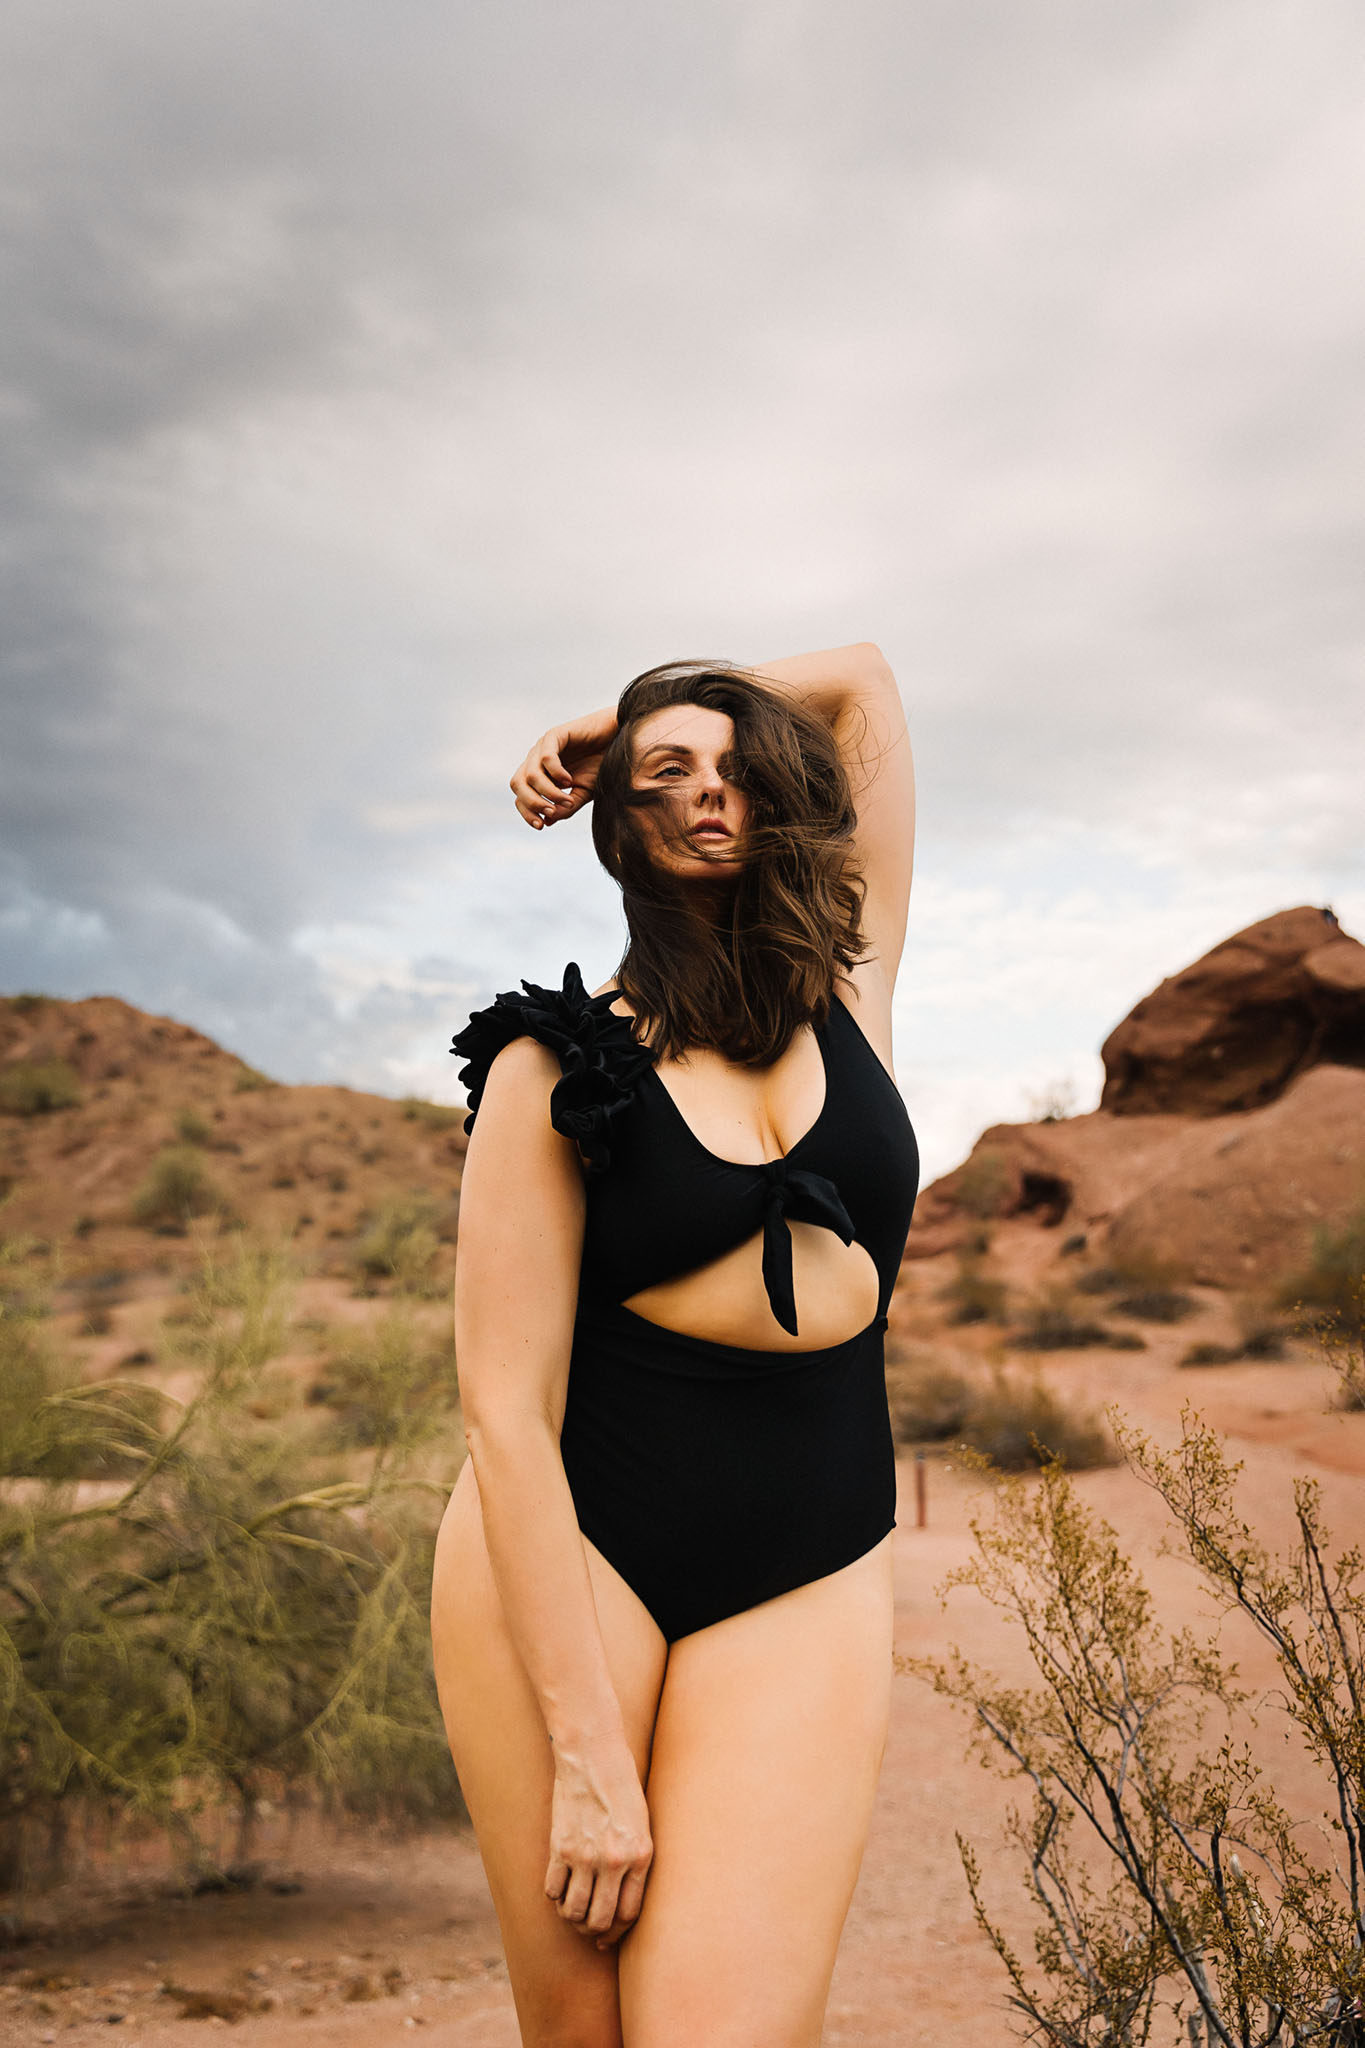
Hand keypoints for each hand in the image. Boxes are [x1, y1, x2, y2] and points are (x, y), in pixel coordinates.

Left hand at [510, 709, 617, 830]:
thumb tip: (547, 821)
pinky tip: (570, 781)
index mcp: (539, 775)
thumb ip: (566, 807)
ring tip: (568, 799)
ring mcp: (544, 747)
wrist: (618, 741)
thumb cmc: (601, 765)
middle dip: (531, 803)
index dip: (526, 812)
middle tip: (551, 811)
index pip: (521, 796)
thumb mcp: (583, 793)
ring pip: (530, 774)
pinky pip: (547, 758)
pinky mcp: (555, 735)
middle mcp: (536, 761)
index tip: (541, 826)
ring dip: (547, 792)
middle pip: (518, 784)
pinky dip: (556, 773)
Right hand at [544, 1736, 652, 1948]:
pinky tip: (558, 1886)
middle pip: (600, 1920)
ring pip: (573, 1911)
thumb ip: (635, 1862)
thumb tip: (622, 1901)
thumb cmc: (622, 1787)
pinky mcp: (560, 1846)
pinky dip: (553, 1895)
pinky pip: (552, 1890)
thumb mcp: (642, 1825)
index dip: (617, 1933)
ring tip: (571, 1908)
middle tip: (587, 1926)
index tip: (608, 1937)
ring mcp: (586, 1855)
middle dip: (592, 1931)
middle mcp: (614, 1860)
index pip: (629, 1914)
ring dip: (571, 1916)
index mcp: (640, 1856)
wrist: (593, 1755)